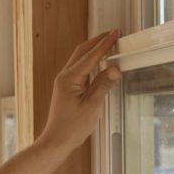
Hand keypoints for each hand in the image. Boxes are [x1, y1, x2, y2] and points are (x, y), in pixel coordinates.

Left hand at [39, 30, 121, 150]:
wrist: (57, 140)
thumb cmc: (72, 127)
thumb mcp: (92, 106)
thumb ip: (103, 85)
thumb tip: (115, 68)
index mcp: (69, 79)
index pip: (90, 56)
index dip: (104, 44)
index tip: (115, 33)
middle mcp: (64, 77)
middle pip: (82, 52)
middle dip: (98, 41)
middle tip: (114, 33)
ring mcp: (65, 82)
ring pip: (80, 59)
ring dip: (94, 49)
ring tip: (109, 42)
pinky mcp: (67, 87)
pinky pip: (80, 68)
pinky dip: (91, 61)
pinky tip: (100, 60)